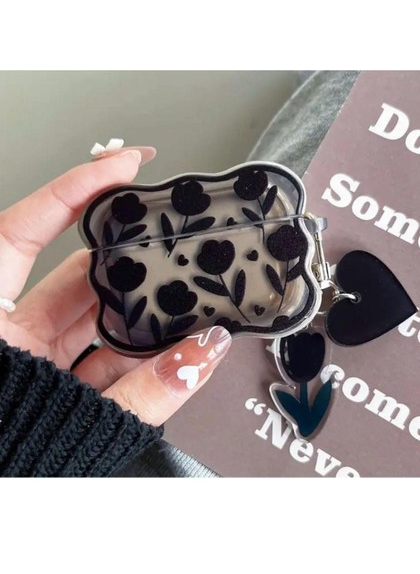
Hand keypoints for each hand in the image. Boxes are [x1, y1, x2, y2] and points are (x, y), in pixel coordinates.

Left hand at [0, 148, 231, 424]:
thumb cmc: (1, 455)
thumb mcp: (75, 419)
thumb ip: (147, 392)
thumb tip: (201, 355)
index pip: (25, 228)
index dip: (75, 189)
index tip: (120, 163)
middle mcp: (5, 330)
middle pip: (75, 275)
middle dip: (129, 268)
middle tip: (169, 251)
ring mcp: (26, 355)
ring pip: (93, 318)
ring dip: (139, 319)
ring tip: (178, 311)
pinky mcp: (47, 379)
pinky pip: (97, 354)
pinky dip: (133, 354)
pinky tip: (163, 354)